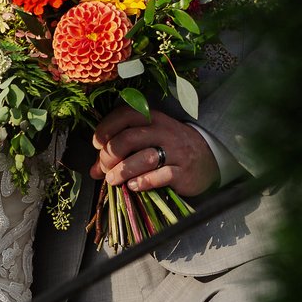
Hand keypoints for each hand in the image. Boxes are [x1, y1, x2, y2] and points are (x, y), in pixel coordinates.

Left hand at [90, 106, 217, 197]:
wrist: (207, 158)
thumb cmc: (170, 148)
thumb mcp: (148, 141)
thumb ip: (121, 152)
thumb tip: (94, 170)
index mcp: (152, 118)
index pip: (125, 115)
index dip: (106, 128)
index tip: (96, 144)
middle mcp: (163, 131)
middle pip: (129, 138)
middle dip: (110, 155)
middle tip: (104, 168)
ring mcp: (175, 151)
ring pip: (144, 158)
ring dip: (123, 171)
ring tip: (114, 180)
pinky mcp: (183, 172)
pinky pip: (160, 176)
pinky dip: (143, 182)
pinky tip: (134, 186)